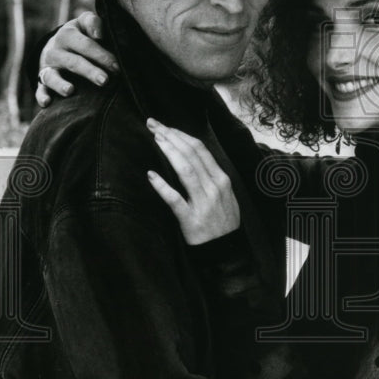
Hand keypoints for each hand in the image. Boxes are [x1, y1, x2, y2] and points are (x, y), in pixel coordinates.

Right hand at [36, 11, 119, 106]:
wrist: (57, 45)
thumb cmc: (80, 35)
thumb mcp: (85, 23)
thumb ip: (93, 23)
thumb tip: (99, 35)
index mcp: (67, 35)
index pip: (86, 45)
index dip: (102, 56)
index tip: (117, 67)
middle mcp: (55, 51)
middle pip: (73, 62)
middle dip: (89, 71)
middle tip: (104, 81)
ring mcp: (47, 68)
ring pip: (52, 77)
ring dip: (60, 84)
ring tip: (70, 91)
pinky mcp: (42, 82)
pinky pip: (40, 90)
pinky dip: (42, 96)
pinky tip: (47, 103)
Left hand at [146, 119, 239, 244]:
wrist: (227, 253)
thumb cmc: (222, 223)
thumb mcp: (225, 196)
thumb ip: (211, 178)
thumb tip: (191, 158)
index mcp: (222, 180)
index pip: (200, 150)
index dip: (181, 135)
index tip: (165, 127)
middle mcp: (214, 188)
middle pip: (191, 154)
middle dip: (171, 136)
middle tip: (153, 125)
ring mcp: (203, 203)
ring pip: (185, 171)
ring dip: (168, 152)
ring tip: (154, 139)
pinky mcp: (191, 220)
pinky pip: (174, 200)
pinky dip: (162, 186)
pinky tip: (151, 175)